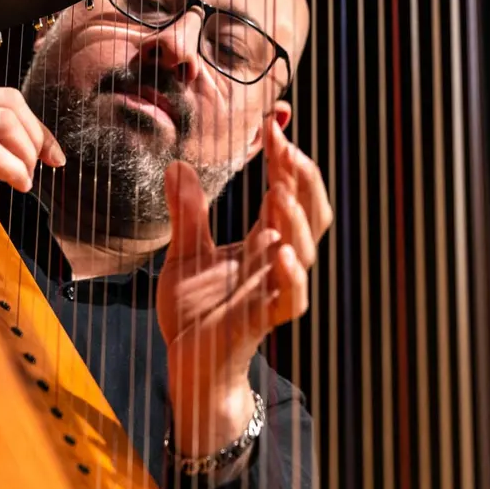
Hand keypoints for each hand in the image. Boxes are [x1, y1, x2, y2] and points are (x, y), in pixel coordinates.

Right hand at [0, 78, 65, 264]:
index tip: (51, 152)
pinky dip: (14, 169)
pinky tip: (18, 184)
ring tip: (24, 177)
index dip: (36, 125)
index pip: (5, 98)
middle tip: (42, 165)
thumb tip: (21, 149)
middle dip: (36, 137)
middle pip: (11, 105)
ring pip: (5, 124)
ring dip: (26, 153)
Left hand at [156, 118, 331, 456]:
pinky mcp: (266, 318)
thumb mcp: (186, 254)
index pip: (287, 189)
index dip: (285, 156)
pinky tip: (280, 250)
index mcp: (264, 239)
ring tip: (276, 189)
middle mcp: (278, 259)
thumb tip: (178, 166)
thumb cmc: (196, 313)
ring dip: (295, 216)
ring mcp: (276, 287)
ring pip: (306, 248)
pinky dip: (291, 273)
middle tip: (282, 145)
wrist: (189, 365)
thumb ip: (188, 213)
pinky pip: (292, 296)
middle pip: (311, 211)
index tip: (273, 123)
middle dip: (301, 177)